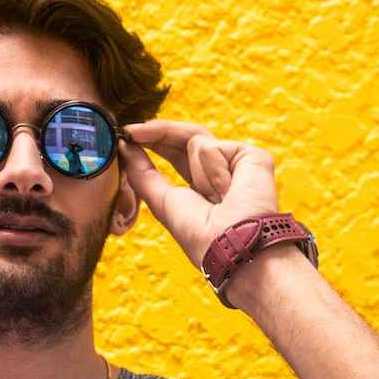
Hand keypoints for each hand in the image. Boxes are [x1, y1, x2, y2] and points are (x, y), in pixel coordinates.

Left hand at [119, 120, 279, 273]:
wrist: (233, 247)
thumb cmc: (201, 236)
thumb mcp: (162, 201)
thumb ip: (142, 173)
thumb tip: (126, 147)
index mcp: (202, 185)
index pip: (175, 152)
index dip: (153, 141)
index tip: (128, 134)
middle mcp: (221, 171)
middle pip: (185, 137)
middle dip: (157, 132)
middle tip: (131, 131)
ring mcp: (237, 163)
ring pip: (196, 139)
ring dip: (195, 170)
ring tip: (215, 197)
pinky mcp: (252, 156)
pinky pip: (213, 147)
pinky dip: (212, 168)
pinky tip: (226, 190)